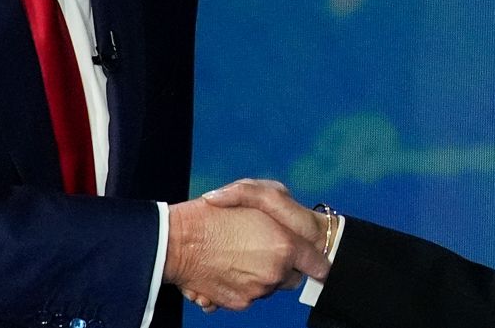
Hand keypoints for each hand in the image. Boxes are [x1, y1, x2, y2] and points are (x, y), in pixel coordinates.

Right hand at [164, 191, 328, 311]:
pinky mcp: (239, 303)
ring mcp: (257, 290)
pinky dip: (242, 284)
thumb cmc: (214, 212)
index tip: (308, 256)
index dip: (313, 259)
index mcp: (284, 246)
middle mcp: (274, 272)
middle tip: (260, 247)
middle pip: (291, 276)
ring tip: (236, 254)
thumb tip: (292, 233)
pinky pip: (250, 295)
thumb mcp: (254, 191)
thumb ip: (281, 208)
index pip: (317, 264)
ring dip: (259, 273)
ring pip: (270, 286)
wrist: (177, 241)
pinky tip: (225, 266)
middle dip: (282, 264)